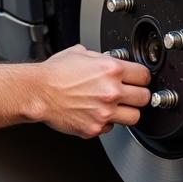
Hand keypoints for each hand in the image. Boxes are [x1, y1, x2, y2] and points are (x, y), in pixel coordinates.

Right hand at [35, 44, 151, 137]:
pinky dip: (105, 123)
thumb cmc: (54, 74)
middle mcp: (112, 91)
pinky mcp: (95, 128)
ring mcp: (105, 112)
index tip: (137, 80)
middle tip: (129, 95)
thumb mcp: (80, 53)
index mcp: (111, 70)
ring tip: (116, 108)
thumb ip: (101, 58)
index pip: (144, 76)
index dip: (140, 78)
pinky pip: (110, 128)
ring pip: (135, 117)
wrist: (38, 92)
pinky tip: (95, 114)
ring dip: (127, 112)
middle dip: (138, 95)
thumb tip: (109, 60)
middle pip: (144, 98)